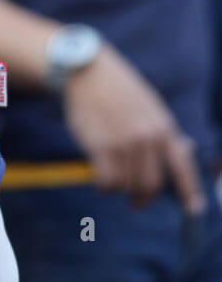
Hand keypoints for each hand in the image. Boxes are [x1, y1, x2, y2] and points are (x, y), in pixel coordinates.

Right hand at [62, 42, 205, 213]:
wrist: (86, 71)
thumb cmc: (118, 88)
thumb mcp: (149, 105)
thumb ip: (165, 130)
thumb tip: (188, 149)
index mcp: (163, 126)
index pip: (183, 166)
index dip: (190, 192)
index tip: (194, 211)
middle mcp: (147, 137)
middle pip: (151, 185)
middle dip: (143, 198)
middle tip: (135, 202)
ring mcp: (124, 142)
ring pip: (127, 185)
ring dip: (119, 189)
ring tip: (111, 179)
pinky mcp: (100, 146)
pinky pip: (107, 181)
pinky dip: (104, 186)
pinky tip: (99, 179)